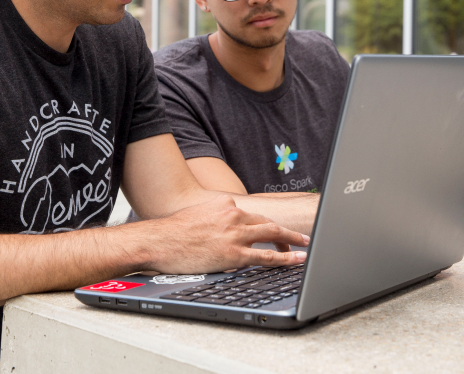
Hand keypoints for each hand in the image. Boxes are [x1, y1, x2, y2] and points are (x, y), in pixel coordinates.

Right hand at [140, 195, 308, 273]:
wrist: (159, 241)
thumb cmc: (172, 233)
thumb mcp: (197, 215)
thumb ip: (215, 219)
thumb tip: (224, 230)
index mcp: (225, 204)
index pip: (253, 214)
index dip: (267, 225)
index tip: (275, 231)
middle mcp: (234, 214)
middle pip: (267, 221)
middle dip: (285, 231)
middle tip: (300, 238)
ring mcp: (235, 233)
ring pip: (272, 234)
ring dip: (292, 240)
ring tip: (305, 246)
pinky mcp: (234, 253)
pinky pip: (266, 256)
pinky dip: (285, 257)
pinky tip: (297, 259)